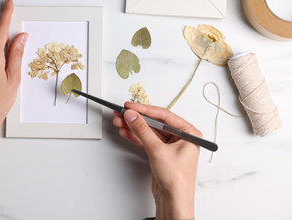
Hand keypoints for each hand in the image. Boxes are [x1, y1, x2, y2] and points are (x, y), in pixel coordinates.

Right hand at [113, 102, 200, 219]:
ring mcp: (169, 145)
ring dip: (133, 127)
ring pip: (148, 131)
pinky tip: (125, 131)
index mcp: (189, 133)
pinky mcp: (160, 153)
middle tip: (123, 113)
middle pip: (154, 122)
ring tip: (120, 121)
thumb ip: (143, 131)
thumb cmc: (177, 180)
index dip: (145, 110)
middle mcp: (180, 137)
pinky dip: (135, 136)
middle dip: (137, 118)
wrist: (173, 200)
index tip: (131, 106)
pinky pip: (146, 140)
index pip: (164, 115)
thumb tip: (133, 116)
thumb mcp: (158, 150)